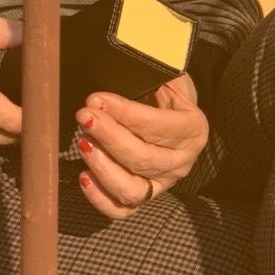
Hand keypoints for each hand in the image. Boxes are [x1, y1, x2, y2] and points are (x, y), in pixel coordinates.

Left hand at [74, 72, 206, 219]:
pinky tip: (83, 177)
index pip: (158, 126)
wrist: (174, 114)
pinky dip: (100, 198)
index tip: (96, 99)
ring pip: (131, 189)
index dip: (126, 114)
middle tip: (84, 117)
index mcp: (192, 130)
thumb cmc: (165, 92)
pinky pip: (121, 210)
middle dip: (110, 137)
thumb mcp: (169, 77)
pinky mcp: (144, 198)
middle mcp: (181, 162)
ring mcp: (162, 184)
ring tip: (82, 143)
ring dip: (103, 168)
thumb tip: (127, 64)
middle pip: (143, 158)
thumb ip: (154, 74)